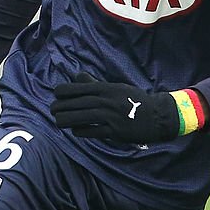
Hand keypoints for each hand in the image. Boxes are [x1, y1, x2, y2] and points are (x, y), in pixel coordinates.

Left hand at [51, 73, 178, 143]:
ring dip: (67, 120)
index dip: (64, 92)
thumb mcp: (117, 88)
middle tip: (53, 110)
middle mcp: (107, 101)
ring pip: (81, 118)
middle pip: (77, 103)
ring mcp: (110, 117)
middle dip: (61, 107)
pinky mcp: (114, 132)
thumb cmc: (135, 100)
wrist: (156, 116)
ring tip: (58, 121)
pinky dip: (81, 131)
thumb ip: (96, 84)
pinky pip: (92, 131)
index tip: (56, 94)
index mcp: (107, 89)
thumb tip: (77, 76)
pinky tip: (75, 130)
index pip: (80, 88)